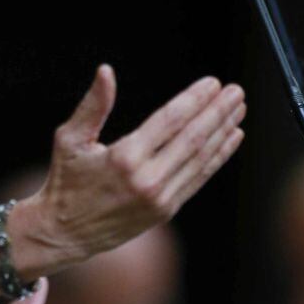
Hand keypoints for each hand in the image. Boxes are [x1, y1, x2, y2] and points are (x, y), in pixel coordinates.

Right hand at [23, 65, 244, 267]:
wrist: (65, 232)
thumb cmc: (65, 179)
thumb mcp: (70, 138)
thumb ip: (93, 105)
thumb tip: (106, 71)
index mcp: (124, 158)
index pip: (170, 121)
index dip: (194, 99)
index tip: (212, 82)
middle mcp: (147, 179)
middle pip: (193, 138)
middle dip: (218, 112)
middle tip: (236, 91)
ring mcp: (160, 198)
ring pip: (201, 158)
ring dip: (223, 131)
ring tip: (239, 109)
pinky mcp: (165, 210)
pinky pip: (198, 177)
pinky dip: (217, 156)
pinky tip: (230, 138)